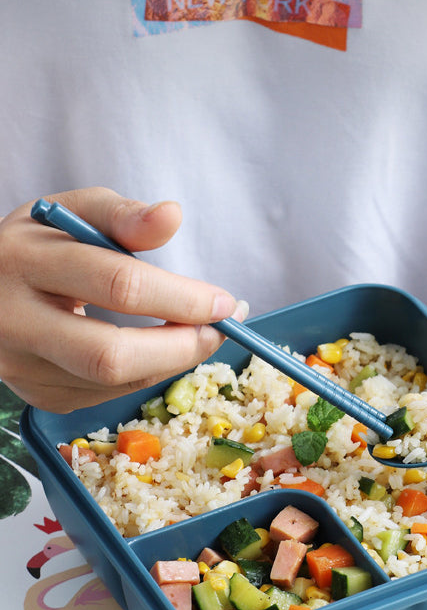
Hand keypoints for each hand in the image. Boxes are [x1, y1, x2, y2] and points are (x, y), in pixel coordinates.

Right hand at [0, 187, 245, 410]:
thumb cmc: (36, 246)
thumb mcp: (71, 214)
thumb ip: (122, 215)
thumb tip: (172, 216)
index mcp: (24, 261)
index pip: (118, 285)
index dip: (181, 298)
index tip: (224, 302)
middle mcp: (15, 321)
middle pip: (112, 355)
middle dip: (179, 348)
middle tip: (216, 332)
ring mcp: (22, 366)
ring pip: (112, 383)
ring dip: (168, 364)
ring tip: (194, 337)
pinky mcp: (37, 394)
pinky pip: (105, 396)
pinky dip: (142, 375)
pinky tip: (154, 351)